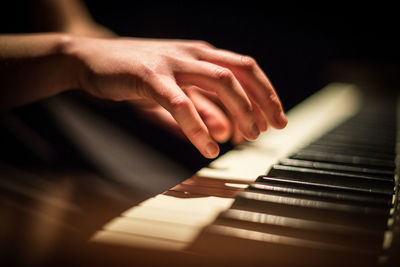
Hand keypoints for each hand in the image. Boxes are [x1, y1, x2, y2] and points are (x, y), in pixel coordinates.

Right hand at [68, 37, 287, 157]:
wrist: (91, 59)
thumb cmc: (136, 74)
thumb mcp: (176, 90)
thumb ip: (203, 108)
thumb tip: (228, 131)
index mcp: (201, 54)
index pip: (246, 69)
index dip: (266, 93)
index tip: (277, 119)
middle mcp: (192, 53)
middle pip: (240, 73)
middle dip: (261, 103)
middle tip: (267, 131)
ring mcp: (172, 62)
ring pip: (219, 81)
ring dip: (239, 111)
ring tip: (246, 139)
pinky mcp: (150, 76)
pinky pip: (181, 103)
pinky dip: (198, 126)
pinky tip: (209, 146)